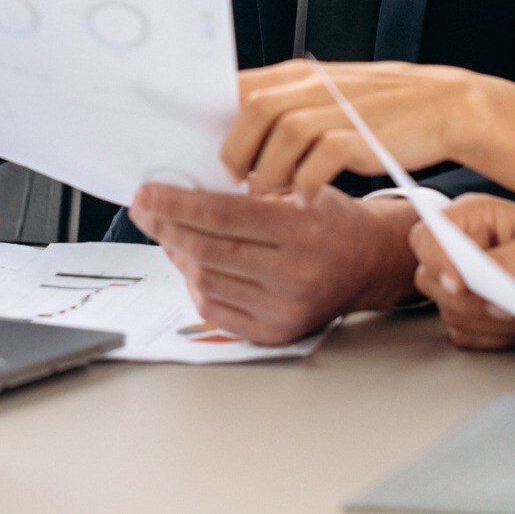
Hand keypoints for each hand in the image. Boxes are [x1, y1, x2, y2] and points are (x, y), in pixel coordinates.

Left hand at [128, 183, 417, 344]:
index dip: (176, 204)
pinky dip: (194, 283)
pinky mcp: (276, 333)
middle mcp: (295, 274)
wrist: (369, 261)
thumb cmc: (330, 217)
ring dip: (176, 254)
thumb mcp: (299, 185)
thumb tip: (184, 182)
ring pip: (205, 281)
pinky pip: (215, 309)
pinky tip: (190, 262)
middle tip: (144, 209)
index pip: (221, 216)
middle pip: (207, 250)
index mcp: (302, 230)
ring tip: (167, 232)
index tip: (147, 192)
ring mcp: (285, 309)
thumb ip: (249, 185)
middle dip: (165, 227)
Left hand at [220, 60, 493, 196]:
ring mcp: (335, 110)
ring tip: (269, 195)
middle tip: (234, 181)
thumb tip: (239, 131)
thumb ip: (288, 105)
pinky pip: (314, 166)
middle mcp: (312, 85)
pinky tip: (306, 201)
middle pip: (249, 111)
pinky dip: (304, 188)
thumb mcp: (329, 93)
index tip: (200, 145)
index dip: (212, 116)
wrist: (446, 106)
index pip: (238, 85)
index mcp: (299, 74)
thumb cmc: (384, 108)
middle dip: (235, 152)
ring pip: (276, 140)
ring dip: (266, 175)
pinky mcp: (357, 137)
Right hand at [411, 193, 514, 349]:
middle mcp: (460, 248)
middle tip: (509, 304)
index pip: (427, 236)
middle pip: (429, 280)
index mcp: (472, 218)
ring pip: (447, 311)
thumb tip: (479, 289)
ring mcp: (463, 282)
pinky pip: (464, 333)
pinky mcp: (470, 313)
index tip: (460, 284)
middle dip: (470, 300)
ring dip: (487, 321)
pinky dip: (492, 336)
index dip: (436, 261)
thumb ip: (509, 263)